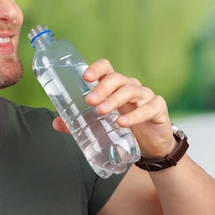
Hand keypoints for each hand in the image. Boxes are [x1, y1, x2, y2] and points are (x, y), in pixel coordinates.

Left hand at [51, 59, 175, 157]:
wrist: (152, 145)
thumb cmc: (125, 128)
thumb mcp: (102, 124)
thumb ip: (80, 122)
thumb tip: (56, 123)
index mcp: (115, 86)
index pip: (107, 69)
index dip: (97, 69)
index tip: (85, 78)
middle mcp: (131, 87)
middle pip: (117, 79)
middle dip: (102, 88)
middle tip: (90, 101)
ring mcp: (146, 96)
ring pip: (130, 91)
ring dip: (114, 100)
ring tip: (102, 111)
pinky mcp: (158, 109)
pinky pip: (147, 108)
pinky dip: (134, 115)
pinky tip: (122, 122)